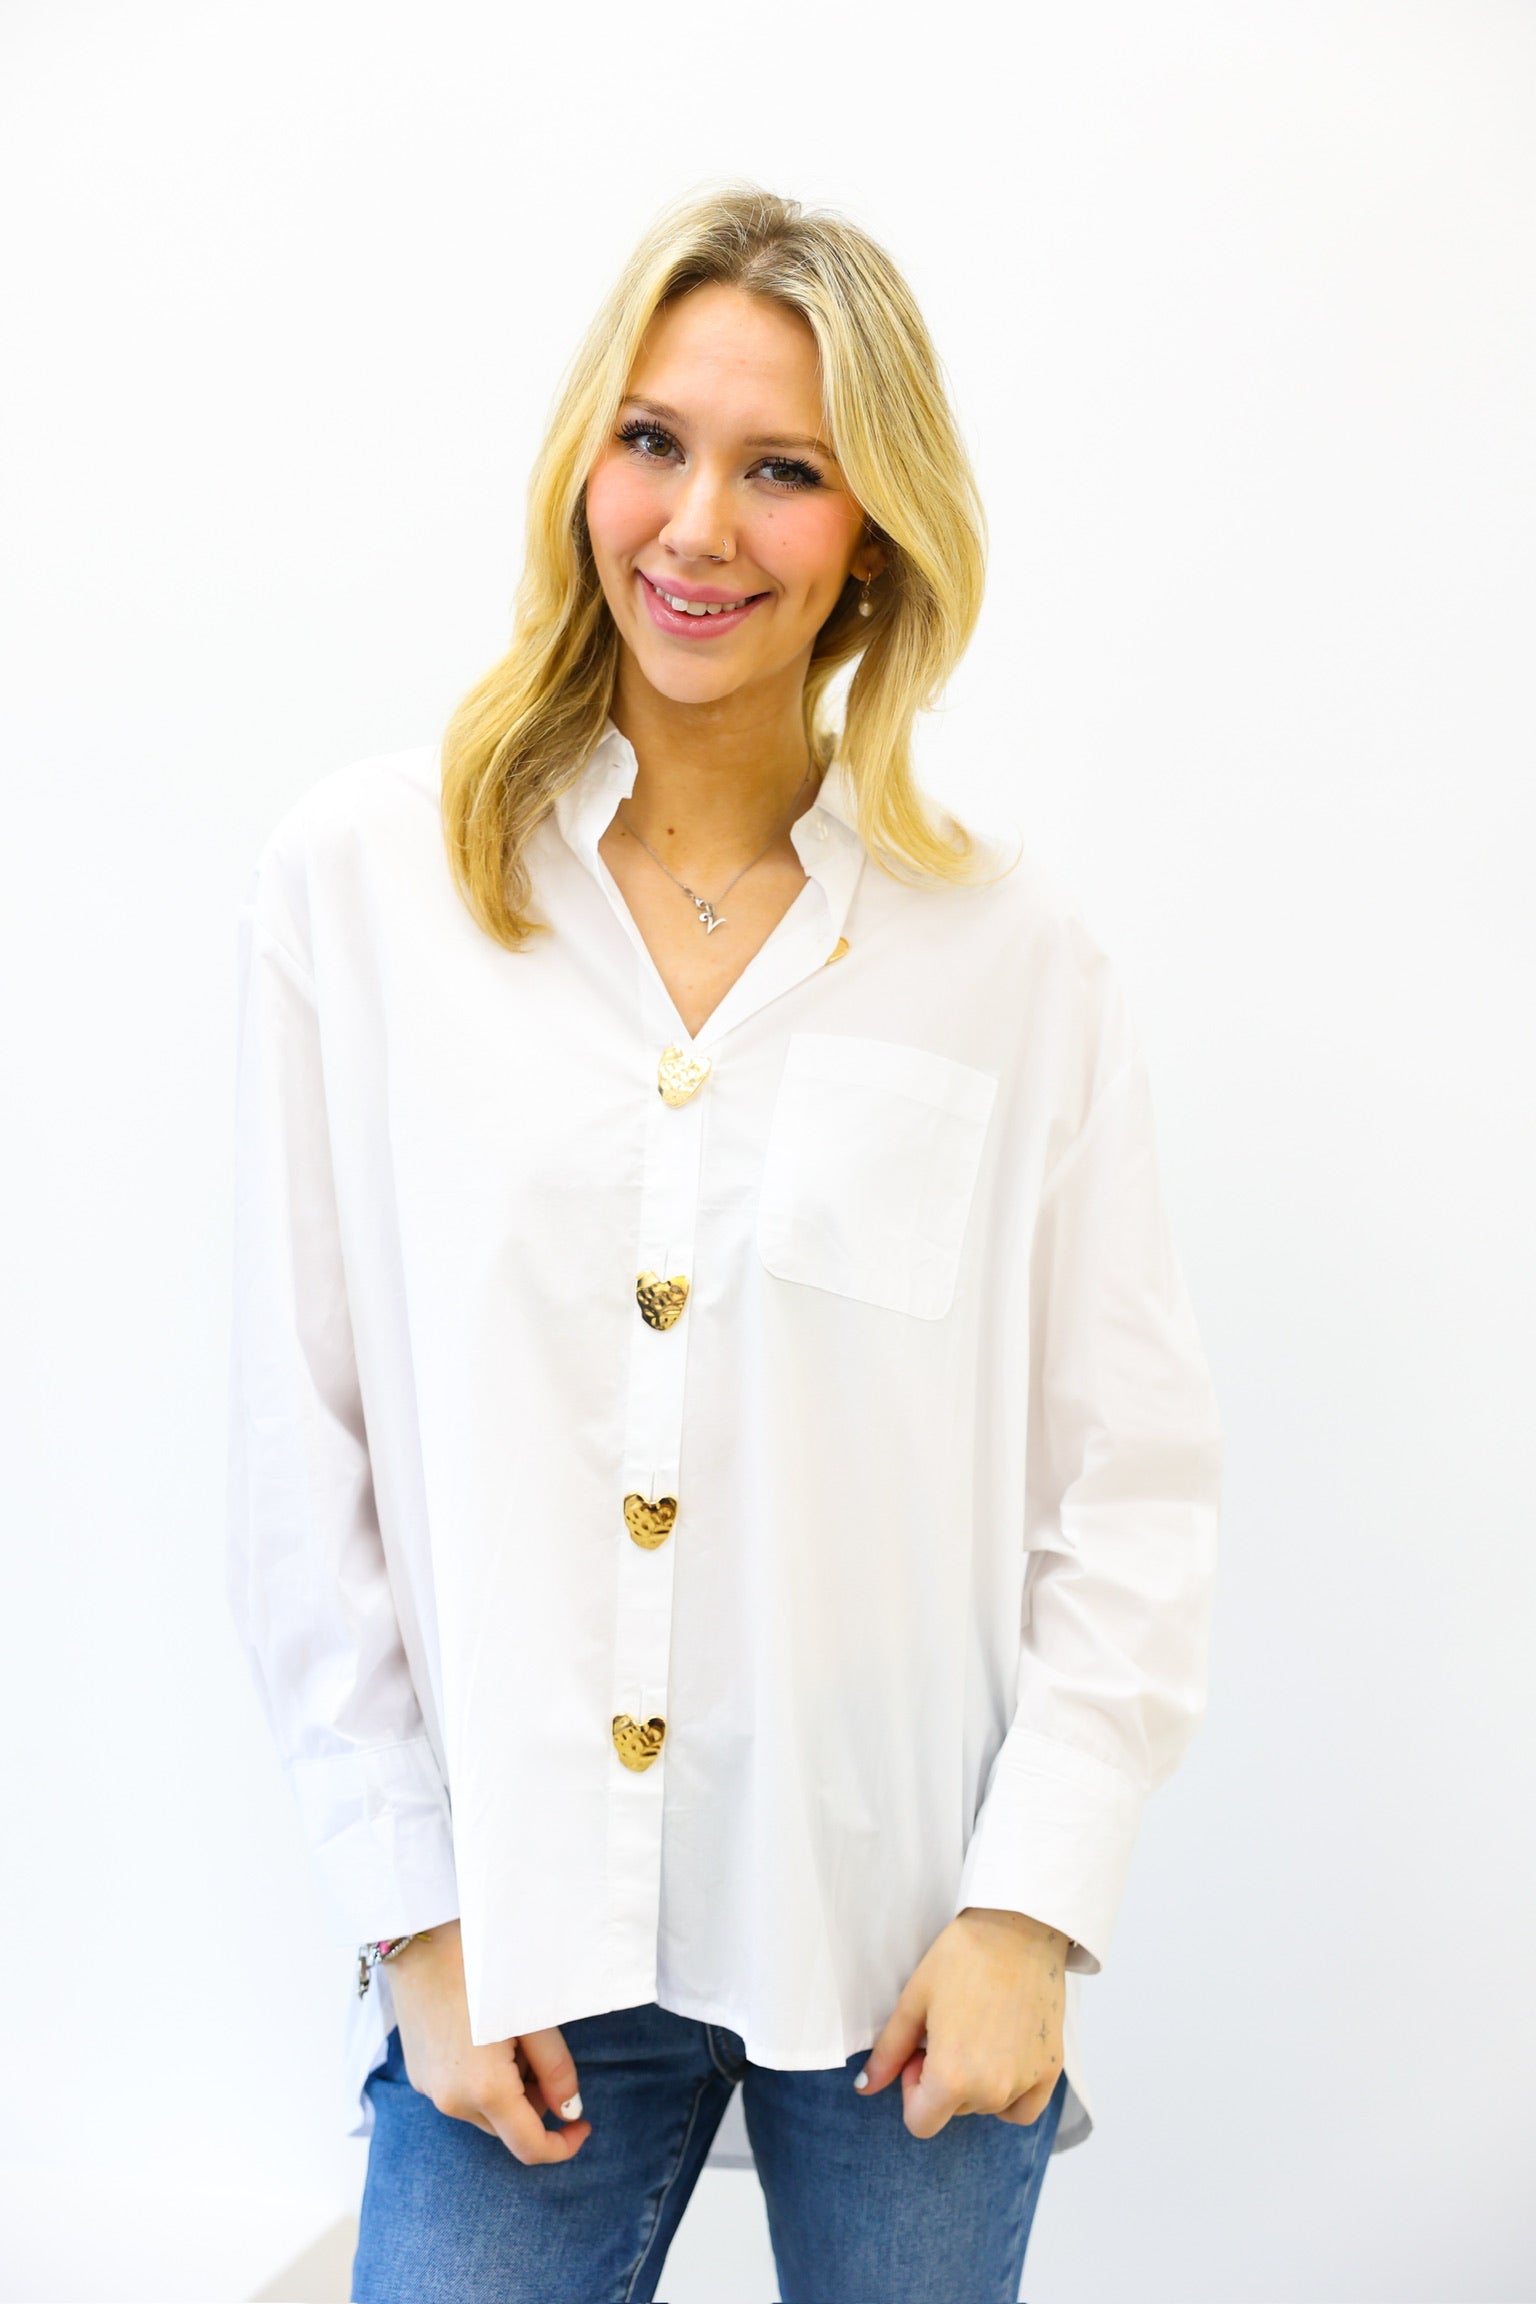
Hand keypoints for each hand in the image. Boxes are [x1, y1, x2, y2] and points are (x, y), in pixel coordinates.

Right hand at [384, 1920, 591, 2163]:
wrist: (422, 1937)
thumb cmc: (483, 1970)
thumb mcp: (534, 2017)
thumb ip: (555, 2071)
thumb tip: (568, 2110)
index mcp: (483, 2090)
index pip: (529, 2148)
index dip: (563, 2145)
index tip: (584, 2125)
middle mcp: (451, 2101)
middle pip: (506, 2127)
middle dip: (533, 2101)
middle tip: (539, 2048)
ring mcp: (429, 2089)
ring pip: (483, 2110)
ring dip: (507, 2088)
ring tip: (508, 2031)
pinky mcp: (418, 2073)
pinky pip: (459, 2091)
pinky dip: (481, 2078)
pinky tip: (482, 2032)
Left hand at [855, 1907, 1067, 2140]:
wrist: (1019, 1927)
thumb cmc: (962, 1957)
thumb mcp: (914, 2001)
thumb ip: (889, 2052)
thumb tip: (865, 2088)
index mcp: (952, 2079)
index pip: (920, 2123)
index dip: (912, 2089)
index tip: (921, 2050)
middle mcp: (992, 2090)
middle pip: (954, 2111)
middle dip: (944, 2079)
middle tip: (949, 2028)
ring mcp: (1026, 2082)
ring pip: (987, 2106)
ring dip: (976, 2081)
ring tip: (978, 2028)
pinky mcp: (1051, 2070)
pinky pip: (1023, 2108)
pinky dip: (1010, 2093)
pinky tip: (1003, 2054)